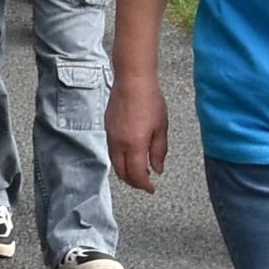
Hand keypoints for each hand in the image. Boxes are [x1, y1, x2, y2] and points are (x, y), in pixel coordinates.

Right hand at [107, 73, 170, 190]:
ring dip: (125, 171)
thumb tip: (157, 168)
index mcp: (134, 144)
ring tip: (138, 170)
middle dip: (133, 182)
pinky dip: (120, 159)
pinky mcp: (108, 128)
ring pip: (114, 163)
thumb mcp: (161, 128)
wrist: (133, 80)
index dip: (144, 185)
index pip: (137, 175)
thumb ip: (159, 151)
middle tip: (144, 183)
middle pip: (122, 173)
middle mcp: (119, 143)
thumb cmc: (149, 99)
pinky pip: (112, 150)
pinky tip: (130, 154)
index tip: (151, 188)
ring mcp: (111, 135)